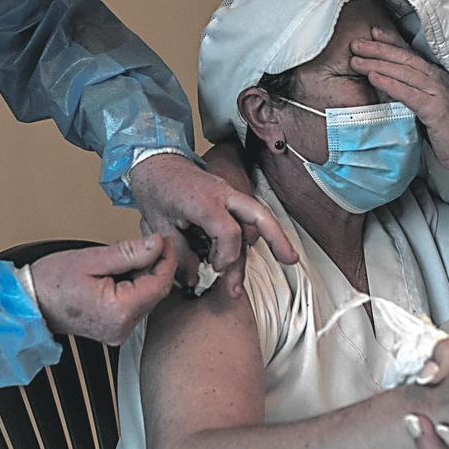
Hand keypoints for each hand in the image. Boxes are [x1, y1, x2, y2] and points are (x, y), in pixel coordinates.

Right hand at [30, 234, 176, 344]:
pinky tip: (122, 272)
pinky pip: (135, 305)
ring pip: (147, 298)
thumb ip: (128, 252)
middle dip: (156, 265)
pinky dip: (135, 286)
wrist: (29, 303)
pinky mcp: (115, 329)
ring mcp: (118, 332)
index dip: (167, 259)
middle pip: (156, 293)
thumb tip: (156, 244)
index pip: (159, 285)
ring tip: (129, 255)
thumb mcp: (91, 258)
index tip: (166, 240)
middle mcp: (121, 327)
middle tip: (151, 242)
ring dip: (145, 275)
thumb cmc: (51, 282)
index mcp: (118, 311)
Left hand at [129, 154, 296, 296]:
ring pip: (253, 223)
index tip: (213, 269)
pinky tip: (234, 265)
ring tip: (241, 286)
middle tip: (290, 262)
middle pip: (259, 214)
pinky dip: (243, 244)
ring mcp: (229, 195)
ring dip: (255, 252)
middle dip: (278, 238)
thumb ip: (178, 253)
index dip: (226, 255)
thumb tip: (194, 279)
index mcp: (203, 200)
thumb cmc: (157, 190)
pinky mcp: (229, 200)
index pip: (229, 230)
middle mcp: (223, 195)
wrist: (157, 162)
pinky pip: (244, 222)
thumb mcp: (158, 224)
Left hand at [350, 28, 448, 175]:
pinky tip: (373, 78)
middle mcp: (438, 80)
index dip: (391, 41)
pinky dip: (390, 84)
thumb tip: (387, 82)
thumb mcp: (425, 106)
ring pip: (404, 72)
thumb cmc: (443, 131)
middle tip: (356, 43)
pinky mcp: (436, 109)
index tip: (372, 33)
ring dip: (378, 64)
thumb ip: (411, 92)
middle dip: (379, 49)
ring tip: (357, 61)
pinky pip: (409, 93)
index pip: (411, 54)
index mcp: (436, 77)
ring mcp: (439, 93)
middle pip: (405, 58)